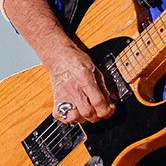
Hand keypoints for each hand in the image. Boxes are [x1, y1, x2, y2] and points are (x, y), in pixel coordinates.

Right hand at [1, 0, 115, 124]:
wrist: (52, 48)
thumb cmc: (76, 54)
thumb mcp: (94, 62)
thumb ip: (103, 80)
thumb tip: (113, 100)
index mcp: (84, 74)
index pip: (99, 102)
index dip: (107, 109)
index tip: (109, 107)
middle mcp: (72, 85)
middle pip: (88, 114)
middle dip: (97, 115)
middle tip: (100, 108)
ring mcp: (61, 92)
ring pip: (75, 117)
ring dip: (84, 117)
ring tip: (88, 109)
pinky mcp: (54, 96)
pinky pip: (60, 115)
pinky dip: (68, 117)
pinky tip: (73, 110)